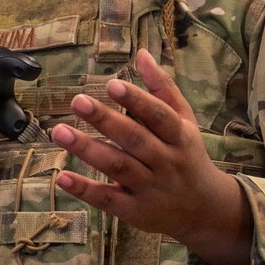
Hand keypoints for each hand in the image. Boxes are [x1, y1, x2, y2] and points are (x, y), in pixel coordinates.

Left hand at [51, 48, 258, 264]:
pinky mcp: (134, 211)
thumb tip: (142, 54)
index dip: (137, 100)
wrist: (206, 211)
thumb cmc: (188, 156)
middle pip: (134, 139)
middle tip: (77, 101)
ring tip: (58, 131)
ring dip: (87, 149)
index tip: (112, 84)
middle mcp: (165, 161)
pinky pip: (108, 199)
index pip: (158, 115)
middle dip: (105, 120)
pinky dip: (84, 190)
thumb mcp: (184, 122)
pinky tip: (62, 176)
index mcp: (178, 136)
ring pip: (117, 166)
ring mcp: (150, 188)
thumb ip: (163, 89)